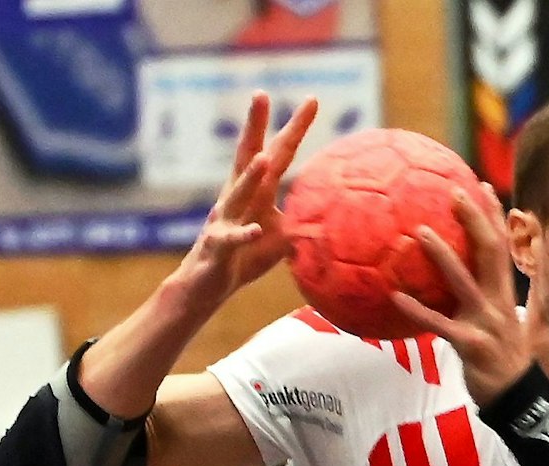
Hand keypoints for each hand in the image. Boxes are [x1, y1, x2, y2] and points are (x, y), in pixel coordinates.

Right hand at [170, 93, 318, 308]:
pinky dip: (243, 235)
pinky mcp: (218, 246)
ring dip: (250, 177)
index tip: (312, 99)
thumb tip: (342, 211)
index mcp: (255, 191)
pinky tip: (255, 230)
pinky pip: (231, 239)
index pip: (277, 153)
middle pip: (247, 156)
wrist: (206, 287)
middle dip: (254, 126)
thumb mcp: (281, 235)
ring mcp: (225, 220)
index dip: (294, 128)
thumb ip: (304, 218)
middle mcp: (236, 197)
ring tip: (263, 159)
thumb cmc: (244, 257)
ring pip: (237, 194)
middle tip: (260, 94)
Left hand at [390, 182, 532, 405]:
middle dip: (475, 220)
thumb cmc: (502, 356)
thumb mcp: (502, 319)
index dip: (494, 214)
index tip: (481, 185)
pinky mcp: (470, 345)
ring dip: (443, 255)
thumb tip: (472, 277)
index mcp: (505, 292)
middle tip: (454, 192)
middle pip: (489, 251)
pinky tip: (395, 296)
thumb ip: (489, 296)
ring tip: (420, 231)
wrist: (516, 396)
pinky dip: (418, 310)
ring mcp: (486, 322)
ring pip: (464, 281)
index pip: (502, 245)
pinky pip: (440, 324)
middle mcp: (499, 301)